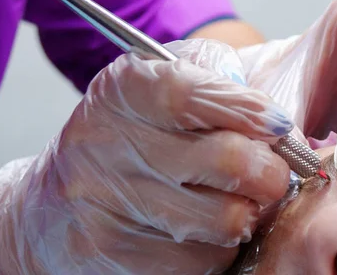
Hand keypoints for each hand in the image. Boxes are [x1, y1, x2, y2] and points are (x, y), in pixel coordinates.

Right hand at [0, 39, 293, 274]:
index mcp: (123, 89)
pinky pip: (201, 261)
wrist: (59, 201)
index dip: (247, 110)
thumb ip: (216, 80)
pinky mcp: (109, 253)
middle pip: (224, 161)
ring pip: (223, 220)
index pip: (192, 94)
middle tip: (272, 174)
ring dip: (246, 213)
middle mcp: (105, 142)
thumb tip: (272, 122)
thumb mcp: (164, 84)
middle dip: (269, 171)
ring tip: (235, 201)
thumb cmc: (131, 134)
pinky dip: (217, 248)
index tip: (277, 126)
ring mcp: (103, 202)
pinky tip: (204, 230)